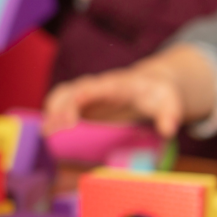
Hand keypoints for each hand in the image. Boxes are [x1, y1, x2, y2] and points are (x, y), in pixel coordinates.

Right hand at [44, 65, 186, 137]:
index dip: (83, 95)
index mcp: (118, 85)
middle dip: (61, 107)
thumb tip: (168, 129)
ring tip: (46, 132)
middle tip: (54, 128)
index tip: (73, 110)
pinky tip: (49, 131)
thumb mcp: (169, 101)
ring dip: (52, 110)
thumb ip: (170, 113)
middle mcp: (98, 86)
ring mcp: (88, 93)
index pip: (98, 86)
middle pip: (74, 90)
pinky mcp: (83, 102)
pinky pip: (62, 102)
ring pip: (63, 94)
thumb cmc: (158, 94)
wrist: (150, 84)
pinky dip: (52, 114)